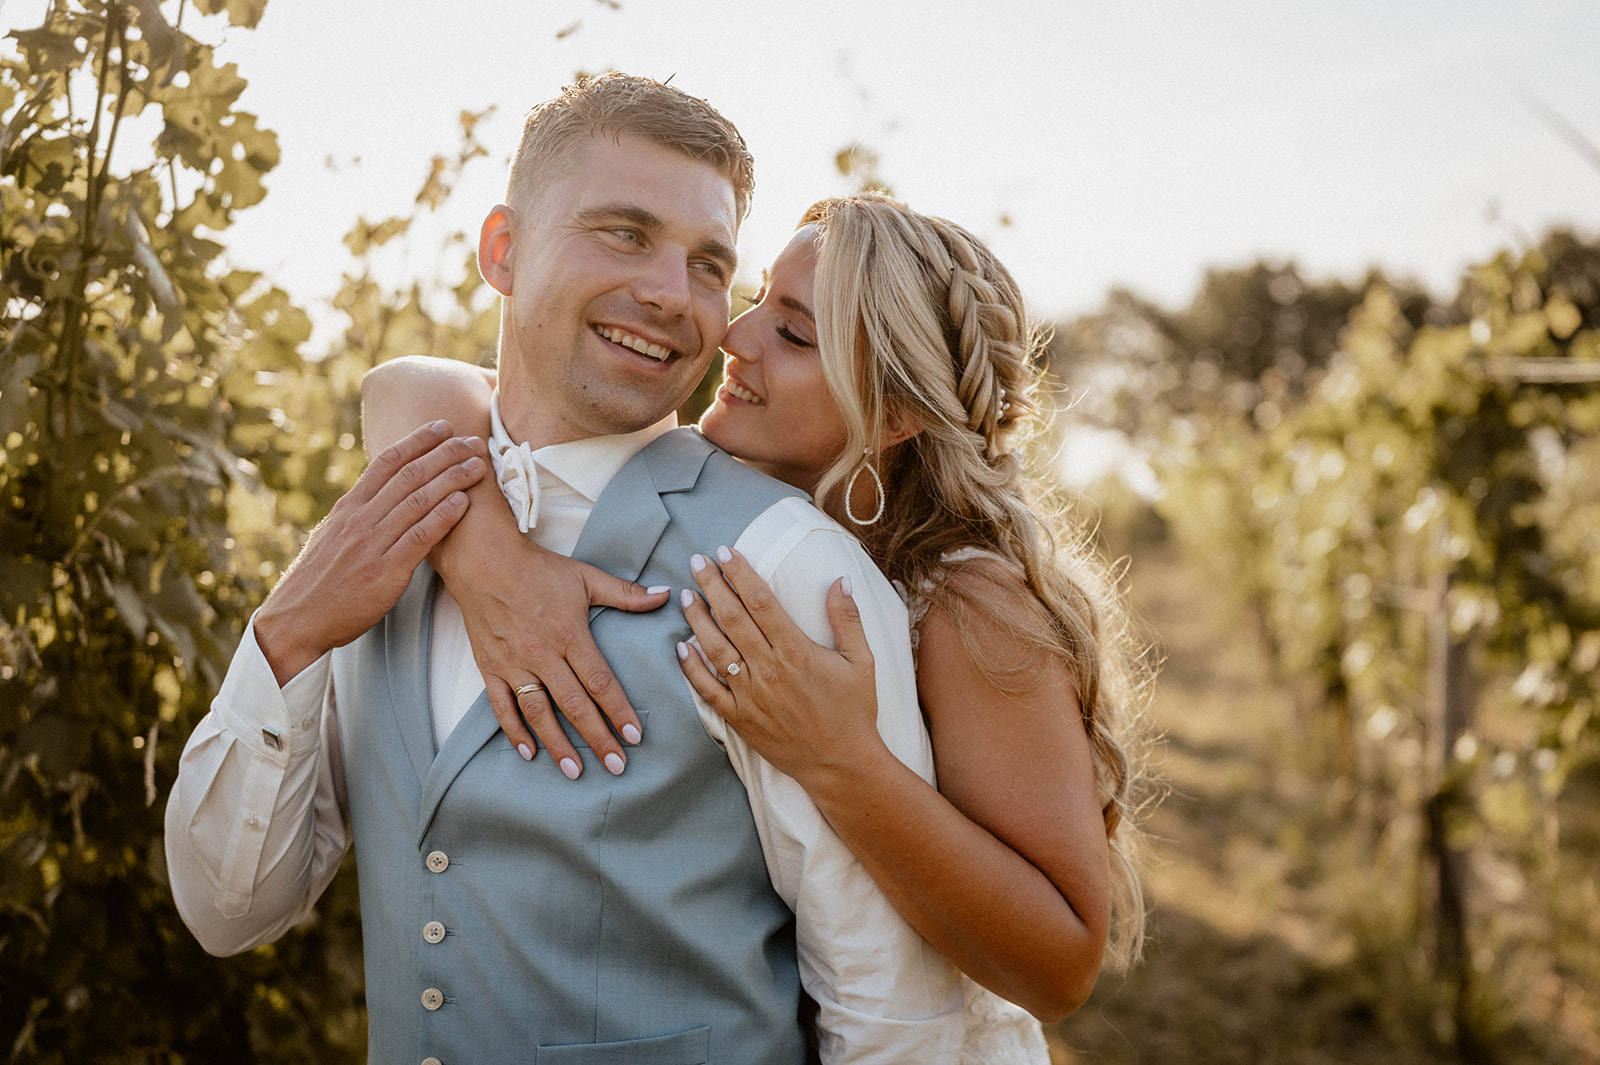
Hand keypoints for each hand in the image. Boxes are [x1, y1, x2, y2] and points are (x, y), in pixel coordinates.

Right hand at [255, 421, 488, 685]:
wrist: (295, 621)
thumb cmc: (318, 582)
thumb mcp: (331, 537)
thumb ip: (357, 516)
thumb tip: (377, 496)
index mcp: (348, 509)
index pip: (385, 463)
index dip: (416, 441)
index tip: (442, 426)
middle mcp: (359, 520)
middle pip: (408, 475)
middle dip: (444, 454)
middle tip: (473, 441)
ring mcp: (371, 544)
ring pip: (418, 500)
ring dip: (452, 479)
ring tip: (477, 465)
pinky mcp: (384, 572)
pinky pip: (419, 537)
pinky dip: (443, 516)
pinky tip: (462, 502)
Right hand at [438, 528, 669, 777]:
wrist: (483, 559)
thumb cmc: (537, 568)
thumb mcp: (586, 577)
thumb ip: (627, 593)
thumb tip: (664, 595)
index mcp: (570, 634)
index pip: (600, 681)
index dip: (618, 711)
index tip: (635, 736)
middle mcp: (542, 654)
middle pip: (574, 705)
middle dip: (597, 738)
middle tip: (616, 766)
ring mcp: (514, 663)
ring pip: (539, 712)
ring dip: (558, 744)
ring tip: (575, 771)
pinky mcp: (491, 668)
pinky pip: (502, 707)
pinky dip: (514, 732)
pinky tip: (529, 753)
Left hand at [674, 546, 883, 783]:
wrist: (842, 765)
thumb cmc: (854, 712)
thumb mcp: (861, 662)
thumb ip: (848, 619)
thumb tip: (841, 579)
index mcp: (797, 651)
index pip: (761, 602)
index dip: (741, 574)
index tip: (726, 552)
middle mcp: (770, 670)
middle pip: (733, 618)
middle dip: (712, 586)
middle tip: (697, 562)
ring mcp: (751, 696)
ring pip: (716, 649)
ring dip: (697, 620)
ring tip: (685, 596)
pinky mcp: (741, 719)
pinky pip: (708, 691)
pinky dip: (691, 669)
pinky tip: (681, 648)